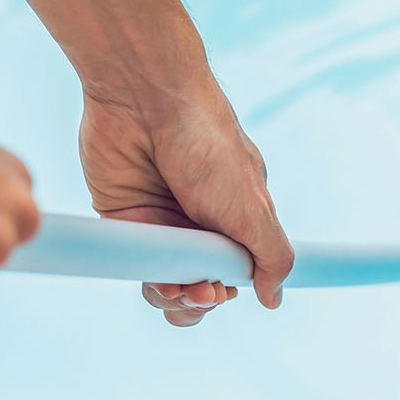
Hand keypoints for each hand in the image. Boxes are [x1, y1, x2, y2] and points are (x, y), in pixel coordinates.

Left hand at [79, 80, 293, 326]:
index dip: (228, 290)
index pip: (235, 271)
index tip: (224, 290)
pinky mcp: (126, 219)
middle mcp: (199, 221)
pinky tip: (160, 281)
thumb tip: (274, 298)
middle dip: (203, 299)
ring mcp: (162, 221)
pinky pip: (136, 266)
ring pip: (167, 283)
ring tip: (182, 291)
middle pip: (200, 284)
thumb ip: (271, 256)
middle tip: (204, 292)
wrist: (147, 101)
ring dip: (176, 298)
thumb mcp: (254, 208)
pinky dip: (150, 282)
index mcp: (237, 216)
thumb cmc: (208, 144)